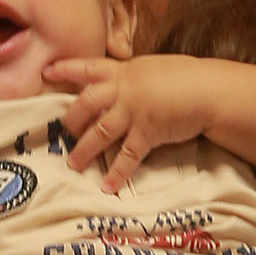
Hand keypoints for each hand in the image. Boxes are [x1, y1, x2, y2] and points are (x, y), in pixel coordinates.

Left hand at [47, 52, 218, 191]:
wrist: (209, 91)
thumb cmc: (189, 76)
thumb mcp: (155, 68)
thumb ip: (135, 77)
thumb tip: (123, 84)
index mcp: (125, 71)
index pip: (88, 67)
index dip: (65, 69)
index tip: (46, 72)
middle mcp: (123, 90)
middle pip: (85, 103)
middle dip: (72, 119)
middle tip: (66, 130)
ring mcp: (133, 112)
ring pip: (99, 132)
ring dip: (84, 150)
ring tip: (73, 163)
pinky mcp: (146, 133)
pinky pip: (127, 156)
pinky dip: (117, 173)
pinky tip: (108, 186)